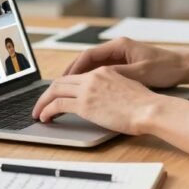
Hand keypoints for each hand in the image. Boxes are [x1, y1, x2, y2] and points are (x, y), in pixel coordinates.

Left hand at [31, 67, 162, 134]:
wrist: (150, 109)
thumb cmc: (146, 105)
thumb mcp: (128, 90)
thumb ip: (114, 90)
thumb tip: (107, 102)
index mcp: (105, 71)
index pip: (77, 75)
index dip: (63, 85)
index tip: (56, 95)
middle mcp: (93, 76)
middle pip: (61, 81)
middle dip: (48, 93)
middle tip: (41, 104)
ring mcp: (87, 89)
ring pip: (55, 90)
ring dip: (43, 102)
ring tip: (38, 113)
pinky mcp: (84, 104)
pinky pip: (57, 104)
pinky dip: (46, 110)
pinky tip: (44, 117)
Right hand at [63, 37, 188, 87]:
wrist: (184, 67)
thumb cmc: (165, 68)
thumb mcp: (139, 73)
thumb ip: (117, 75)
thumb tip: (96, 80)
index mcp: (119, 46)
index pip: (88, 55)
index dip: (74, 69)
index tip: (64, 80)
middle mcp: (118, 48)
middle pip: (87, 59)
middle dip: (73, 73)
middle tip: (59, 86)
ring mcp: (121, 56)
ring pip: (94, 66)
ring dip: (81, 77)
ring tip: (69, 90)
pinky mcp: (126, 65)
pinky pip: (103, 71)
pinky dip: (93, 79)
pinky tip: (88, 90)